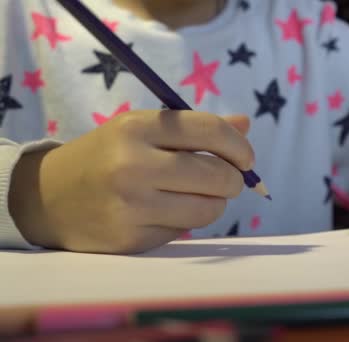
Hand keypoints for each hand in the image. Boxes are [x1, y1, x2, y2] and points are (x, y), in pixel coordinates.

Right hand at [9, 110, 253, 253]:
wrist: (48, 197)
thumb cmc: (106, 156)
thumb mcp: (142, 129)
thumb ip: (194, 128)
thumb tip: (245, 125)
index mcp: (138, 128)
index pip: (210, 131)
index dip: (240, 146)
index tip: (247, 159)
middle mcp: (134, 165)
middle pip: (219, 175)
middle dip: (234, 179)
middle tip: (228, 180)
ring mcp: (132, 206)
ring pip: (210, 209)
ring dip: (215, 203)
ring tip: (200, 195)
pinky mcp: (132, 239)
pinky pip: (185, 231)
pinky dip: (186, 221)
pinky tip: (166, 212)